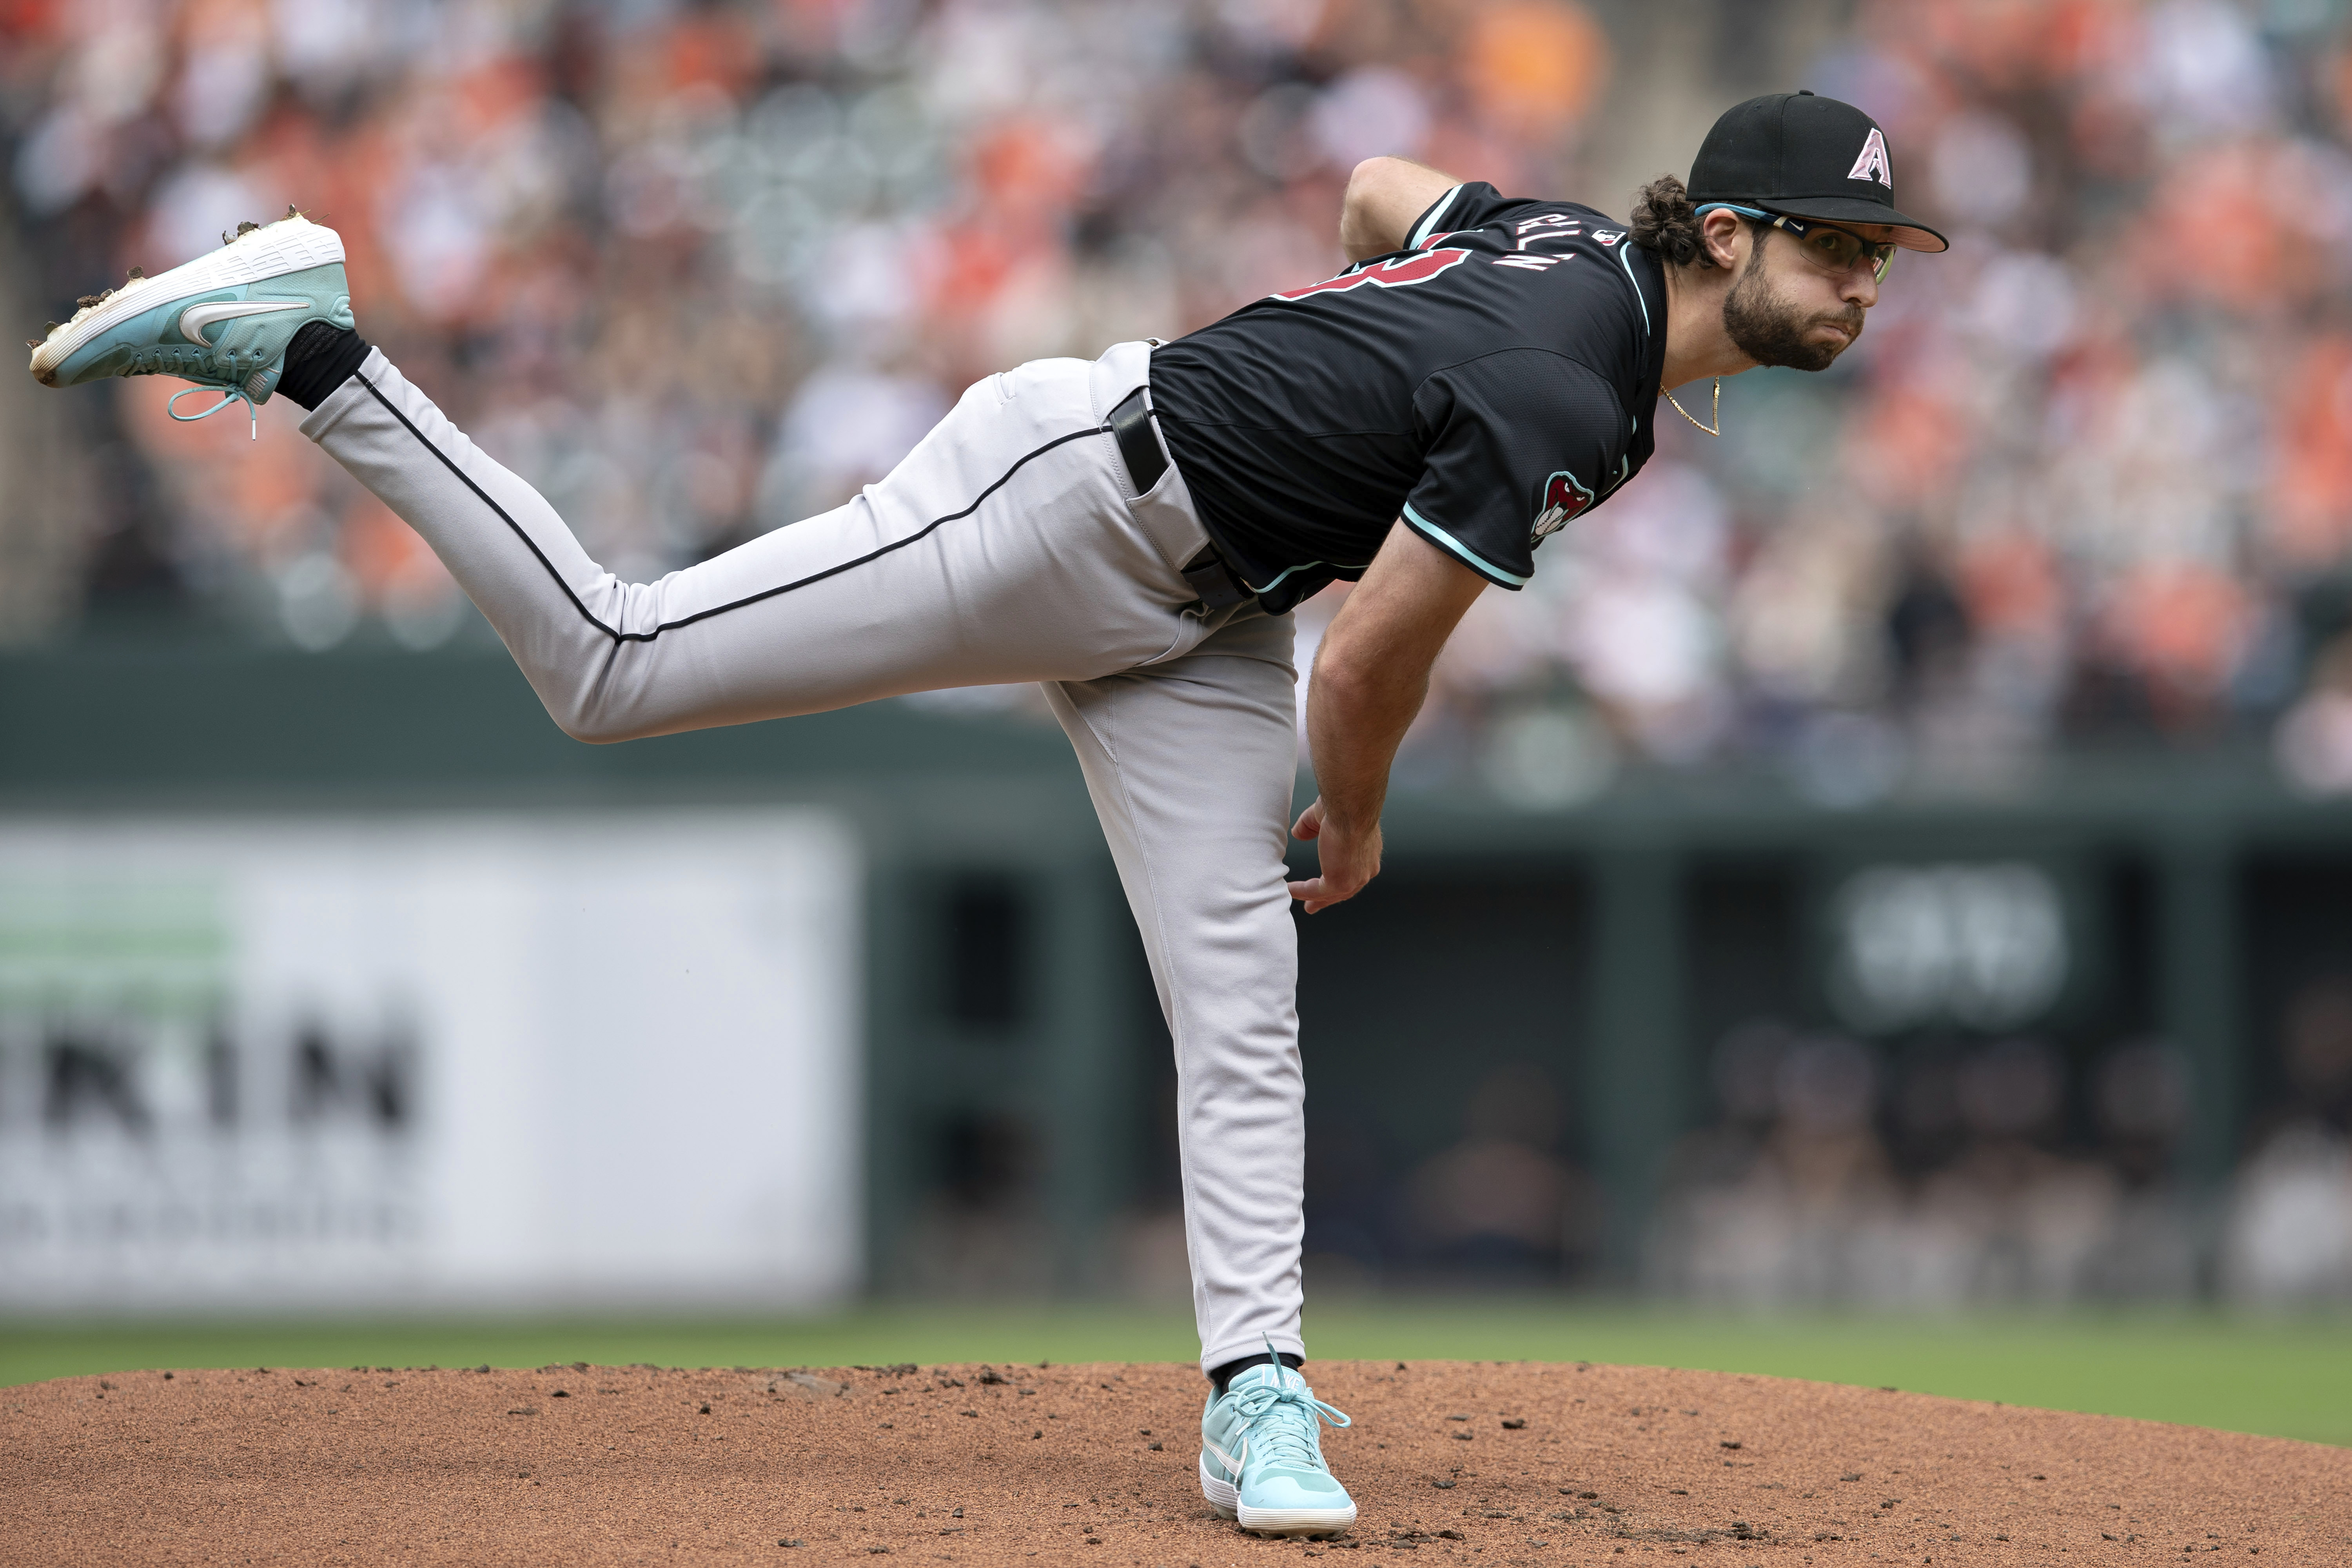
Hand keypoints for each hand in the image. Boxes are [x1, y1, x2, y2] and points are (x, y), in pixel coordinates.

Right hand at [1287, 797, 1382, 912]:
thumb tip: (1298, 834)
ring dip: (1312, 898)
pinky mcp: (1340, 883)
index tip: (1324, 884)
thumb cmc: (1345, 806)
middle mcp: (1366, 868)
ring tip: (1295, 897)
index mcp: (1367, 853)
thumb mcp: (1322, 817)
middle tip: (1313, 906)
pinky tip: (1289, 889)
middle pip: (1344, 890)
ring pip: (1330, 894)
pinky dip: (1301, 891)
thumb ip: (1310, 827)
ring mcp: (1355, 878)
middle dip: (1326, 899)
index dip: (1336, 879)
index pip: (1352, 872)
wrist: (1351, 808)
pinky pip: (1316, 892)